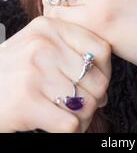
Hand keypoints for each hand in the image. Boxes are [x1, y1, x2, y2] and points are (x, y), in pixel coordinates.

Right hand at [0, 16, 110, 132]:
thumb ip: (70, 57)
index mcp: (49, 26)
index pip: (102, 48)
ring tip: (67, 117)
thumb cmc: (8, 73)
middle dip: (94, 99)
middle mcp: (43, 44)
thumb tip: (104, 89)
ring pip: (87, 104)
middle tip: (80, 106)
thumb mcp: (36, 49)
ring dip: (82, 118)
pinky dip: (71, 131)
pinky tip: (56, 126)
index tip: (95, 84)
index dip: (105, 72)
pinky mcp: (26, 101)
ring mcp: (34, 71)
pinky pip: (71, 123)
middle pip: (97, 79)